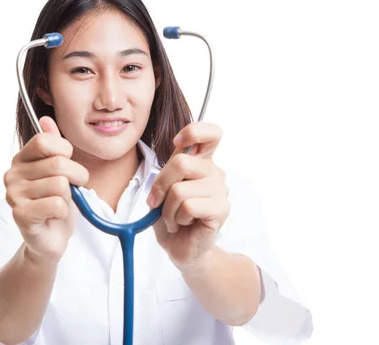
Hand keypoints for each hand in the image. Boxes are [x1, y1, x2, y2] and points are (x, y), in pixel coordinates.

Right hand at [4, 116, 88, 261]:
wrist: (50, 237)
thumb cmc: (56, 201)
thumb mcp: (60, 170)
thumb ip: (54, 145)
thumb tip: (46, 119)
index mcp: (21, 159)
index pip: (45, 141)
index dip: (65, 151)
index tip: (68, 163)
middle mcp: (12, 174)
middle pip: (58, 163)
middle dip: (77, 177)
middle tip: (72, 188)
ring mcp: (14, 195)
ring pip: (60, 185)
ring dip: (68, 197)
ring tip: (58, 203)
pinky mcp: (20, 215)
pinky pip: (57, 204)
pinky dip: (64, 212)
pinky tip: (54, 215)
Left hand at [147, 121, 229, 271]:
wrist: (180, 247)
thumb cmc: (172, 216)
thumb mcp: (163, 189)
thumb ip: (168, 172)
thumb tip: (169, 170)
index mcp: (200, 162)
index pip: (210, 133)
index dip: (193, 132)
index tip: (177, 144)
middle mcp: (213, 172)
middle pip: (181, 162)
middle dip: (161, 185)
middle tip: (158, 202)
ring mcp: (220, 190)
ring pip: (180, 189)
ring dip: (168, 209)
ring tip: (174, 217)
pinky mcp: (221, 209)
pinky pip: (188, 206)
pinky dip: (177, 218)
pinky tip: (182, 224)